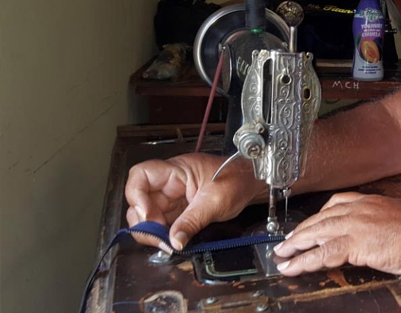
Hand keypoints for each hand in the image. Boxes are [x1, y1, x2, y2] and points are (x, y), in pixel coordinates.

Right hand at [124, 153, 264, 250]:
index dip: (136, 196)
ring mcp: (172, 197)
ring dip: (152, 231)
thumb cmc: (237, 180)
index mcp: (176, 170)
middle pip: (139, 200)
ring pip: (147, 214)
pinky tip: (172, 242)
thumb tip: (174, 241)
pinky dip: (163, 234)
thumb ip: (193, 222)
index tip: (147, 215)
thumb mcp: (216, 201)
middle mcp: (169, 183)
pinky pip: (162, 223)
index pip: (141, 175)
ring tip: (167, 242)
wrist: (251, 183)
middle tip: (160, 237)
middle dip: (144, 221)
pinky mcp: (178, 210)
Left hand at [274, 193, 400, 275]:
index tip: (309, 223)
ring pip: (315, 233)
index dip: (318, 215)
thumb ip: (381, 224)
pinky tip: (294, 267)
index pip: (335, 203)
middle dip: (300, 231)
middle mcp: (359, 209)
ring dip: (295, 245)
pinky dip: (304, 261)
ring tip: (282, 254)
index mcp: (370, 201)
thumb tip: (376, 236)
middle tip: (286, 242)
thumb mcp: (399, 220)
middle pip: (319, 218)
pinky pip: (322, 253)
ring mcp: (355, 225)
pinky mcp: (355, 243)